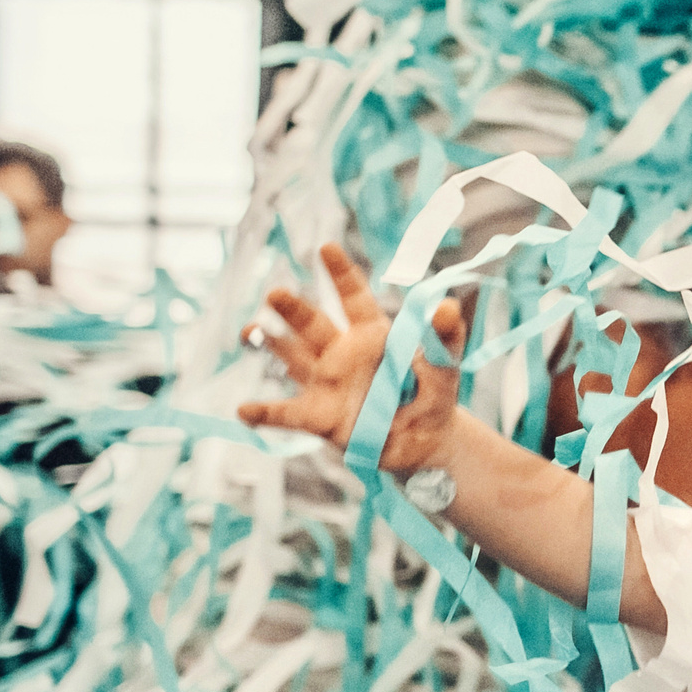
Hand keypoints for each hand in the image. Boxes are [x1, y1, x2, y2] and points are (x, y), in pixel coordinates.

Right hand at [238, 243, 466, 475]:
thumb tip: (447, 306)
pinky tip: (244, 409)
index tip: (326, 249)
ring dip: (271, 344)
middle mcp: (342, 353)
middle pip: (313, 324)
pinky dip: (265, 413)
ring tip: (249, 331)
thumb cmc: (431, 395)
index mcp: (371, 334)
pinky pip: (288, 414)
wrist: (425, 442)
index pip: (353, 297)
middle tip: (275, 294)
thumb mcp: (443, 365)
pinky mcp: (319, 416)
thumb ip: (443, 338)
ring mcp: (326, 383)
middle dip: (293, 309)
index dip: (341, 274)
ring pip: (292, 358)